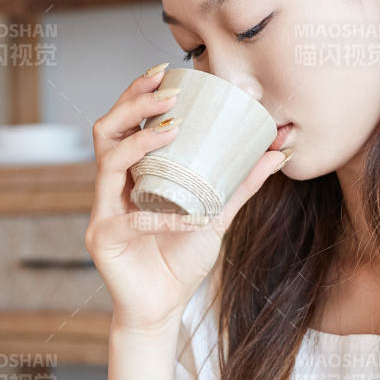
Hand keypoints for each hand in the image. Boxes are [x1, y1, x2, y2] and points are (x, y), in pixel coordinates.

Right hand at [87, 64, 287, 331]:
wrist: (162, 309)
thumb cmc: (181, 260)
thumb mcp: (218, 215)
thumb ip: (241, 184)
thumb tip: (277, 152)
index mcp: (133, 173)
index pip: (126, 122)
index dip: (139, 93)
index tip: (165, 71)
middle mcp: (112, 185)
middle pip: (106, 129)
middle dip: (133, 104)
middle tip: (168, 93)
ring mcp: (102, 210)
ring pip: (106, 161)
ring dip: (138, 142)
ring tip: (171, 129)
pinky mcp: (102, 237)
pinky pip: (127, 217)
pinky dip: (157, 215)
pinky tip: (183, 217)